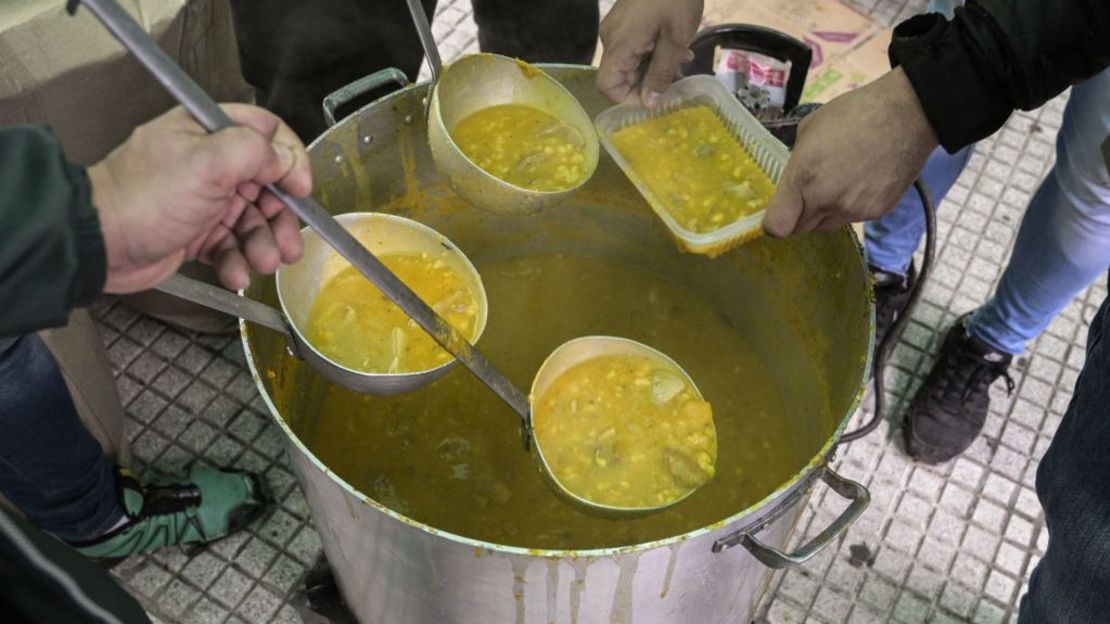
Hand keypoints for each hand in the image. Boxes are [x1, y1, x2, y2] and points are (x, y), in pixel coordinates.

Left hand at [89, 104, 311, 293]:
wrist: (100, 244)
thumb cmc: (146, 197)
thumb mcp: (207, 163)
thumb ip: (254, 152)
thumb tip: (284, 161)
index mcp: (209, 132)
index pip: (267, 132)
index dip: (290, 159)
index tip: (299, 188)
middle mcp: (209, 162)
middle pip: (267, 186)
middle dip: (281, 218)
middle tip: (289, 245)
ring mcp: (203, 199)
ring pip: (253, 221)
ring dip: (263, 245)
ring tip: (263, 264)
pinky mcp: (197, 233)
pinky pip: (231, 246)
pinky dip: (237, 262)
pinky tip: (234, 275)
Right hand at [597, 0, 703, 106]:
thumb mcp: (675, 39)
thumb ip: (661, 73)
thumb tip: (648, 104)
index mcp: (618, 44)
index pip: (607, 85)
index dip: (628, 98)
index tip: (655, 99)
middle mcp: (610, 38)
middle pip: (620, 75)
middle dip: (647, 82)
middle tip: (677, 79)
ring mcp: (616, 27)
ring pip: (629, 61)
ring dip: (654, 67)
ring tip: (682, 60)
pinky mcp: (625, 20)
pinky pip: (633, 46)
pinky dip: (651, 52)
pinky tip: (675, 46)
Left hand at [762, 67, 938, 236]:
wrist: (907, 115)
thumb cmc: (854, 113)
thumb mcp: (809, 130)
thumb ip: (797, 163)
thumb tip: (794, 180)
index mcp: (804, 178)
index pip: (778, 226)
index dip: (774, 223)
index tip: (778, 214)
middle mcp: (826, 201)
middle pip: (801, 228)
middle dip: (800, 215)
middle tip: (810, 190)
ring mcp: (853, 210)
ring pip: (827, 225)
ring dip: (825, 212)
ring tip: (839, 182)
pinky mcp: (877, 212)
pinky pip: (853, 219)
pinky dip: (851, 207)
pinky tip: (861, 182)